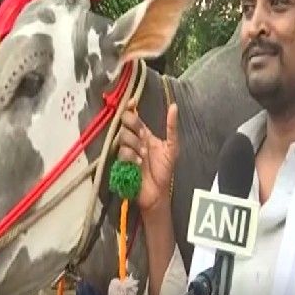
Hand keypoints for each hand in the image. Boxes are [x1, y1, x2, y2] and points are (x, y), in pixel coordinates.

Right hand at [117, 98, 178, 215]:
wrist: (157, 192)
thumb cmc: (164, 170)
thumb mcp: (172, 148)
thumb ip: (172, 127)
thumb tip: (174, 106)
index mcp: (145, 134)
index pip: (133, 116)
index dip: (130, 108)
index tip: (131, 102)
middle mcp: (133, 140)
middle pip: (125, 123)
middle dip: (133, 126)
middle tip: (142, 137)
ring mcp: (126, 150)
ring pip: (123, 137)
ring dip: (135, 145)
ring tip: (143, 156)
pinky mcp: (120, 162)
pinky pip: (122, 152)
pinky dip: (131, 157)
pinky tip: (138, 164)